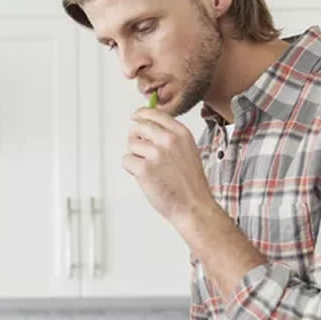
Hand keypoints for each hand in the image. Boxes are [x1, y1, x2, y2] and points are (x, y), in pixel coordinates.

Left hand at [123, 108, 216, 227]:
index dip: (142, 114)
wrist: (193, 206)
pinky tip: (145, 177)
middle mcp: (168, 140)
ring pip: (131, 145)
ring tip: (150, 169)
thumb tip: (147, 127)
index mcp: (181, 133)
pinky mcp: (144, 169)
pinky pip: (126, 160)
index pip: (155, 114)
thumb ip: (170, 137)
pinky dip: (131, 169)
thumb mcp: (187, 151)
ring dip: (135, 156)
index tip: (135, 116)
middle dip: (134, 137)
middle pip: (138, 127)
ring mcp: (156, 154)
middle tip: (139, 148)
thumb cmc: (190, 183)